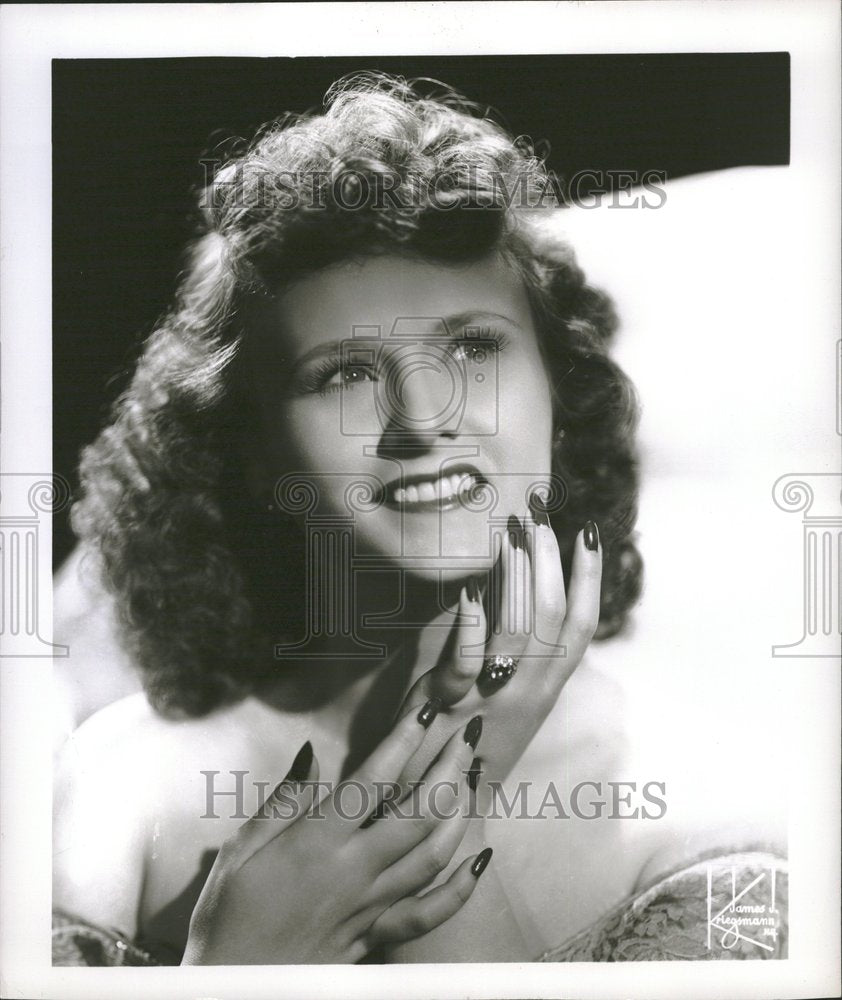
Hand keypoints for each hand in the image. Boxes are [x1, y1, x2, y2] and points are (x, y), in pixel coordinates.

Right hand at [181, 703, 490, 964]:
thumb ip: (284, 802)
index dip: (403, 741)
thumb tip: (310, 754)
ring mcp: (371, 906)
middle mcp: (353, 872)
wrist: (232, 990)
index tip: (425, 711)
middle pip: (419, 813)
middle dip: (448, 769)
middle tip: (466, 734)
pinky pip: (429, 913)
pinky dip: (460, 887)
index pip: (373, 780)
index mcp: (316, 844)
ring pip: (433, 855)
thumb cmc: (226, 919)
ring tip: (474, 776)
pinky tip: (480, 860)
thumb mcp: (241, 852)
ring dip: (459, 812)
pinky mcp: (376, 935)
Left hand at [397, 507, 602, 788]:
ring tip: (514, 532)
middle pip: (557, 620)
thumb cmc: (461, 728)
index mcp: (544, 685)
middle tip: (542, 515)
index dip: (590, 580)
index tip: (590, 534)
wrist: (429, 795)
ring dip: (520, 576)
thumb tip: (511, 576)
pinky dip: (472, 625)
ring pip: (522, 633)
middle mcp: (528, 693)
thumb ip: (508, 637)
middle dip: (553, 561)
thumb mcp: (498, 683)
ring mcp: (491, 701)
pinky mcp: (447, 708)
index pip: (581, 626)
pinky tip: (472, 588)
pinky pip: (467, 664)